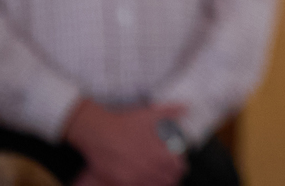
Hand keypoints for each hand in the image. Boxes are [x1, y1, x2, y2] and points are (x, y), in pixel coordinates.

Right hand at [61, 100, 186, 185]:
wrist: (98, 132)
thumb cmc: (124, 124)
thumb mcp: (150, 114)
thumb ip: (171, 112)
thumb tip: (186, 108)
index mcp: (159, 155)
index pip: (178, 168)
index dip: (181, 166)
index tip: (179, 164)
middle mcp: (148, 169)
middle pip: (168, 180)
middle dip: (171, 176)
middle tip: (169, 172)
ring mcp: (134, 178)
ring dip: (158, 182)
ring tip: (156, 176)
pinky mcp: (119, 183)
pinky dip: (142, 184)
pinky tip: (141, 179)